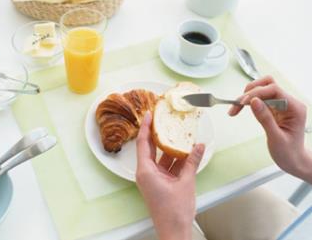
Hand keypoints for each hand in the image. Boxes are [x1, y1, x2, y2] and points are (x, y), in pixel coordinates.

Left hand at [136, 111, 204, 239]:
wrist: (174, 231)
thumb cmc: (174, 212)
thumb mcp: (186, 183)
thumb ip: (192, 162)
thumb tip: (199, 147)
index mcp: (146, 171)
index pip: (143, 143)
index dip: (145, 127)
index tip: (148, 115)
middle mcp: (146, 173)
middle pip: (150, 148)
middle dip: (157, 134)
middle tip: (163, 119)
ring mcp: (153, 179)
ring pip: (161, 158)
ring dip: (170, 148)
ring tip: (179, 134)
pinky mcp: (160, 184)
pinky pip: (166, 167)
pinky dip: (175, 160)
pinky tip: (187, 153)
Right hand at [229, 76, 311, 182]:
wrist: (293, 160)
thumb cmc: (288, 152)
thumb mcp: (276, 138)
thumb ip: (265, 118)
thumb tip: (253, 101)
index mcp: (295, 108)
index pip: (274, 90)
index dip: (257, 93)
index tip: (243, 103)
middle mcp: (289, 103)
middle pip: (268, 85)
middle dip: (250, 92)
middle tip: (237, 104)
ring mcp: (281, 104)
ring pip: (261, 89)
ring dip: (247, 96)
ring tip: (235, 108)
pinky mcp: (273, 108)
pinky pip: (258, 98)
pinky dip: (247, 102)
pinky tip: (239, 109)